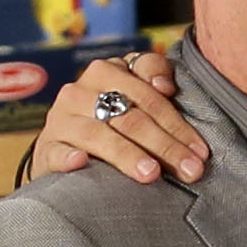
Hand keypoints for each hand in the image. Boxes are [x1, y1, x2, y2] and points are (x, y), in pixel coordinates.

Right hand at [17, 45, 204, 187]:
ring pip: (98, 134)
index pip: (147, 92)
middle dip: (166, 145)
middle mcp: (81, 91)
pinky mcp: (46, 148)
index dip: (176, 120)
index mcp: (108, 72)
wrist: (66, 150)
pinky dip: (68, 157)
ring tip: (152, 174)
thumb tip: (165, 87)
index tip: (200, 149)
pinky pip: (57, 151)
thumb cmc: (113, 123)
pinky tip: (81, 162)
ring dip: (127, 154)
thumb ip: (156, 88)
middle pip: (130, 117)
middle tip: (191, 170)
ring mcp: (61, 120)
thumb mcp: (136, 99)